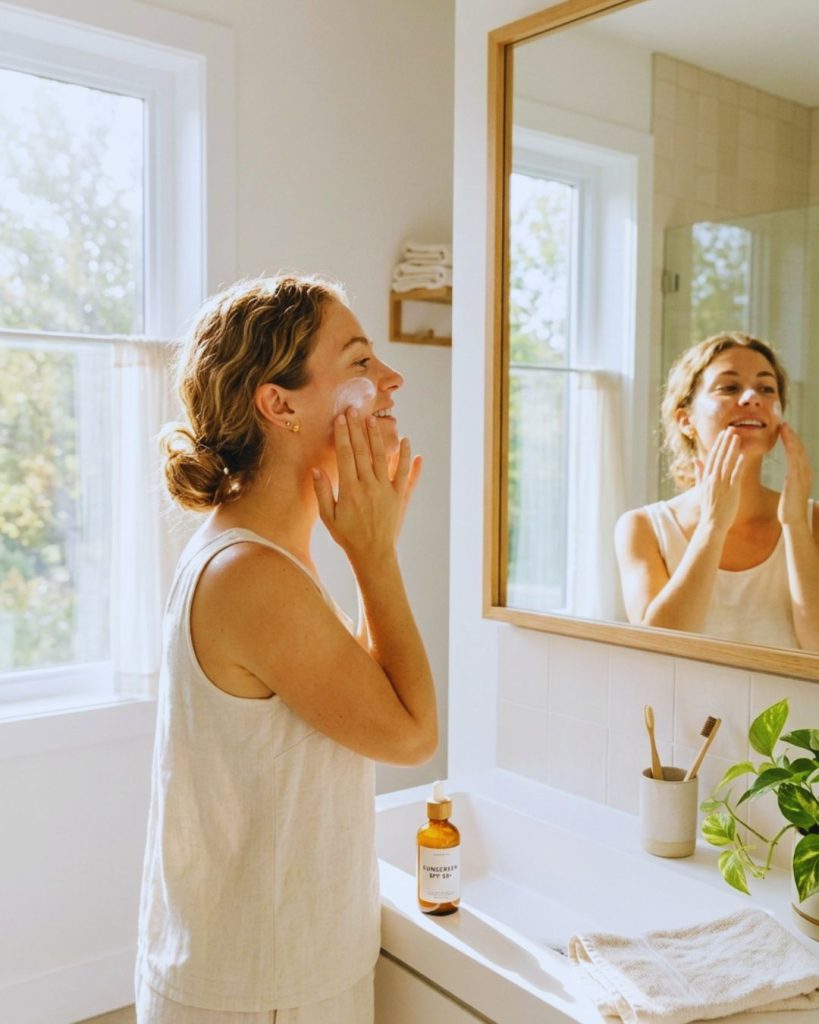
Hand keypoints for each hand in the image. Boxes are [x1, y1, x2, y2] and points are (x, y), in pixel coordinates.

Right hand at [311, 409, 419, 560]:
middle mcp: (369, 486)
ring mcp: (387, 490)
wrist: (374, 554)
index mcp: (350, 489)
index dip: (342, 435)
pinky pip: (406, 474)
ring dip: (378, 437)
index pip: (345, 455)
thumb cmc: (348, 536)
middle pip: (363, 451)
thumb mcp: (328, 517)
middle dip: (358, 428)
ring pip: (383, 457)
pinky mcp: (400, 496)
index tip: (341, 419)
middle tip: (355, 410)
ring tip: (374, 419)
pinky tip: (408, 442)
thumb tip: (315, 469)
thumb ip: (322, 492)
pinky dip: (408, 458)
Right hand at [694, 428, 743, 535]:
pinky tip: (743, 455)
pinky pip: (735, 475)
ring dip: (732, 449)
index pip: (712, 457)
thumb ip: (699, 473)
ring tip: (737, 437)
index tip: (723, 433)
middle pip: (719, 457)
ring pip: (727, 463)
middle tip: (731, 429)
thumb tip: (696, 460)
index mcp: (706, 478)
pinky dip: (738, 465)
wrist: (712, 524)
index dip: (718, 444)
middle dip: (725, 442)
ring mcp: (721, 485)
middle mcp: (713, 479)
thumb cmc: (709, 508)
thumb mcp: (701, 489)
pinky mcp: (731, 491)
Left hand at [778, 422, 813, 526]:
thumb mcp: (791, 490)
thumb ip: (792, 480)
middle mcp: (806, 471)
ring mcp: (803, 474)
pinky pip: (794, 458)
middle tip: (783, 423)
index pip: (798, 453)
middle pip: (799, 449)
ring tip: (783, 427)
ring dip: (791, 437)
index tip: (784, 430)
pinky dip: (791, 447)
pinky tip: (786, 439)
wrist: (793, 521)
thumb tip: (790, 476)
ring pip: (798, 451)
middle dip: (792, 435)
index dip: (792, 440)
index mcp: (804, 474)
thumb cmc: (788, 508)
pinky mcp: (797, 478)